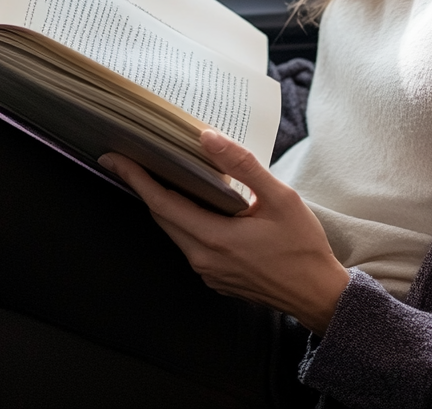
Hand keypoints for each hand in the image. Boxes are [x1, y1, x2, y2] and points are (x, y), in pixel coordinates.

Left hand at [98, 131, 349, 334]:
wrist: (316, 293)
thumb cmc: (302, 245)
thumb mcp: (281, 197)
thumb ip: (244, 166)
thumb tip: (209, 138)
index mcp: (215, 238)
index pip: (163, 204)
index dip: (136, 179)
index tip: (114, 159)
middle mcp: (203, 259)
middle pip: (162, 218)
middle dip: (143, 187)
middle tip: (129, 159)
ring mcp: (208, 272)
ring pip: (175, 231)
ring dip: (164, 203)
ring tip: (159, 174)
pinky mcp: (216, 277)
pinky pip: (190, 244)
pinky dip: (185, 220)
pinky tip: (196, 203)